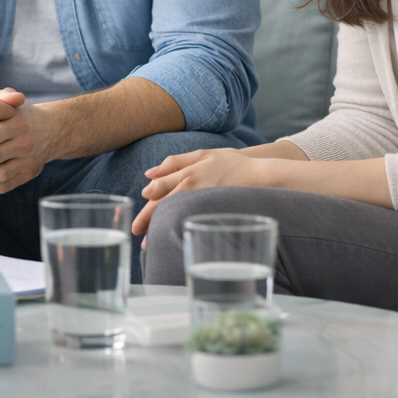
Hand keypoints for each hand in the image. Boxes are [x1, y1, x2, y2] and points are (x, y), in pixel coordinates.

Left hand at [131, 146, 263, 234]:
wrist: (262, 177)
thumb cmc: (232, 163)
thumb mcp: (203, 154)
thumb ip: (175, 162)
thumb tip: (150, 173)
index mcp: (188, 174)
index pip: (159, 189)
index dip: (146, 201)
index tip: (137, 211)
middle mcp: (192, 188)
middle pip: (162, 205)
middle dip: (146, 220)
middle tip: (135, 232)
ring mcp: (202, 202)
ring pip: (174, 215)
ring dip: (159, 229)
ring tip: (148, 243)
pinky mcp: (212, 213)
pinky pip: (189, 222)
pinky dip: (178, 230)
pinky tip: (173, 238)